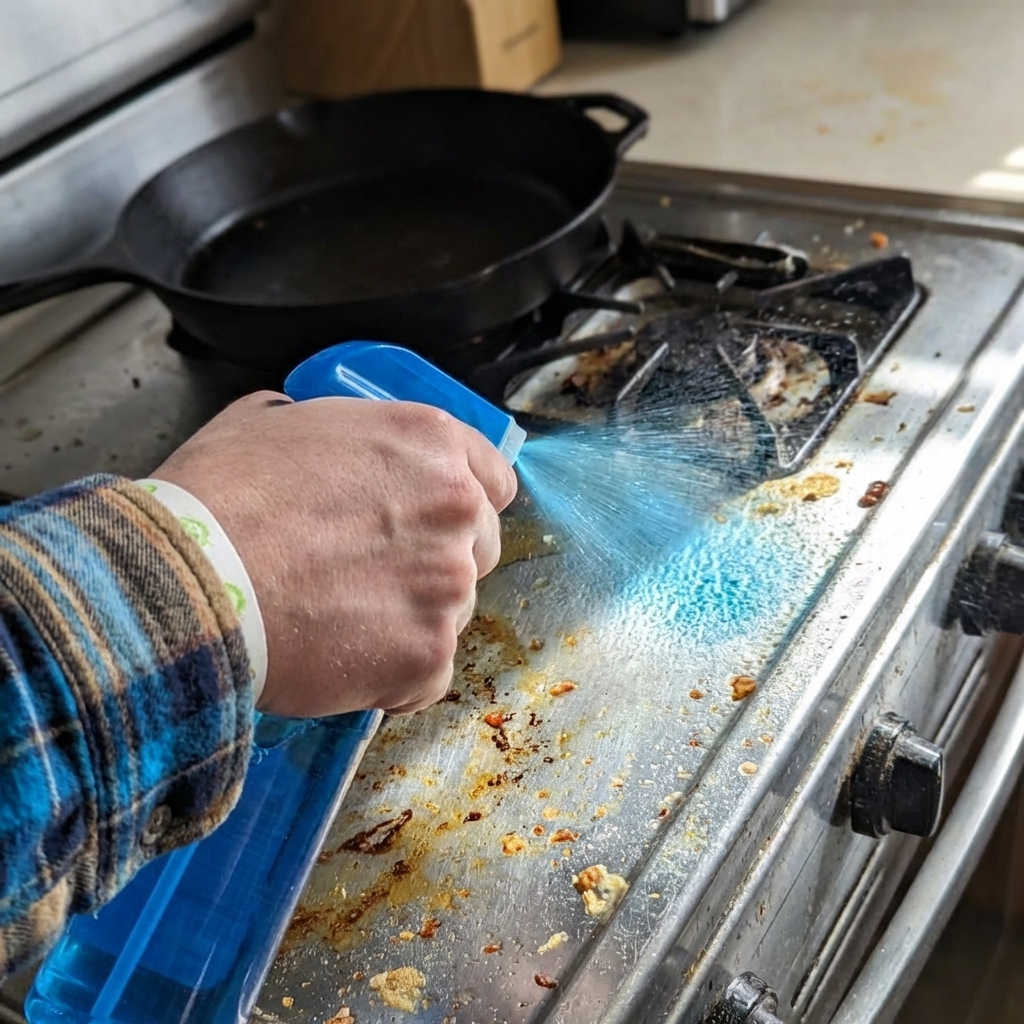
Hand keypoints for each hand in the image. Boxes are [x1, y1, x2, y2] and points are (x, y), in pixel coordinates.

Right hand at [153, 392, 516, 716]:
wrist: (185, 579)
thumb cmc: (218, 495)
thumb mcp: (270, 422)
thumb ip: (327, 430)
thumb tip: (318, 440)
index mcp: (429, 442)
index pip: (492, 481)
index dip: (461, 505)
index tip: (430, 526)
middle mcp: (456, 506)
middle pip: (479, 546)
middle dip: (438, 562)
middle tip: (372, 577)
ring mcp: (448, 584)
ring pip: (454, 612)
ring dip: (412, 620)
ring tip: (340, 623)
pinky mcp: (428, 654)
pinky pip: (427, 674)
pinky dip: (393, 677)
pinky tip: (341, 664)